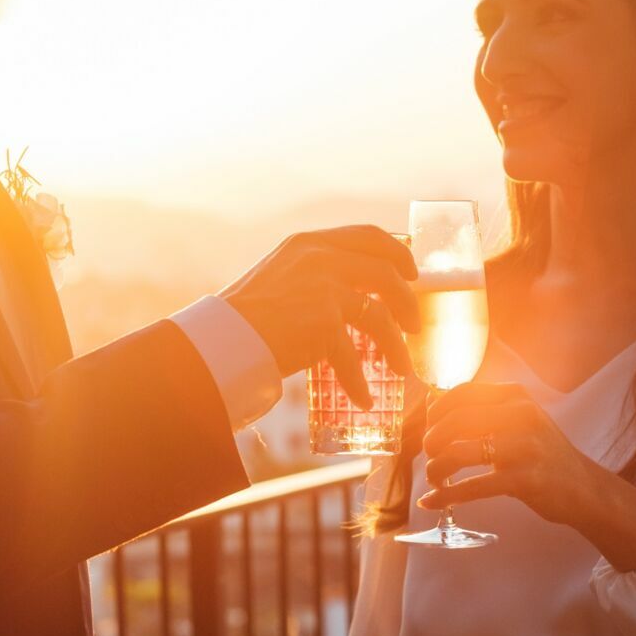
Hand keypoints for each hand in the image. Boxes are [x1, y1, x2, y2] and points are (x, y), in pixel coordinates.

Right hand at [222, 226, 418, 408]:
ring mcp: (323, 288)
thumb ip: (313, 274)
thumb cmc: (246, 315)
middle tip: (414, 323)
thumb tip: (352, 294)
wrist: (221, 338)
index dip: (397, 251)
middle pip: (385, 271)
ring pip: (380, 315)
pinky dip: (358, 382)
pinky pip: (353, 356)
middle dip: (407, 299)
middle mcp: (320, 258)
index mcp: (309, 242)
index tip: (411, 271)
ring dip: (396, 345)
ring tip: (401, 367)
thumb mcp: (281, 275)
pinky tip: (362, 400)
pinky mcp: (322, 322)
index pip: (368, 235)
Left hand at [418, 382, 590, 522]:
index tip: (428, 429)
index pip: (461, 393)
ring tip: (435, 479)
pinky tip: (431, 501)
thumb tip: (430, 400)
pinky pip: (473, 486)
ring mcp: (525, 447)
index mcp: (515, 396)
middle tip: (430, 457)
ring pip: (458, 453)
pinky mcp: (525, 480)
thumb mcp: (518, 421)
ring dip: (436, 469)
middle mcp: (521, 415)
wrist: (584, 488)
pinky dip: (446, 496)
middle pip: (454, 421)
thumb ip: (480, 409)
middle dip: (432, 442)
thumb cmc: (541, 453)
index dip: (435, 413)